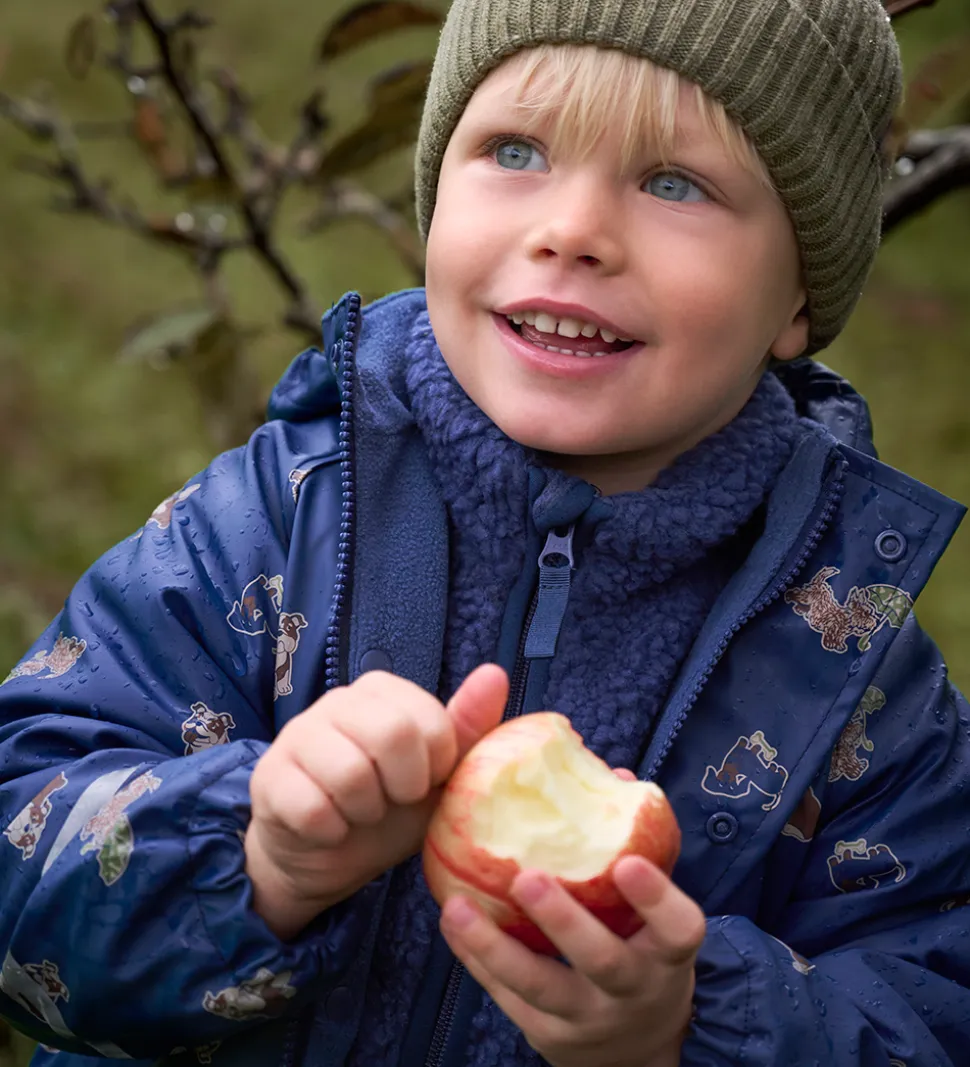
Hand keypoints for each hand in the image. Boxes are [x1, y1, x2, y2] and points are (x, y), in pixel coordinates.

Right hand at [246, 663, 507, 938]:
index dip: (436, 766)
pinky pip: (312, 808)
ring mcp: (297, 735)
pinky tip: (328, 828)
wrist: (327, 857)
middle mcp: (336, 700)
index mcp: (381, 691)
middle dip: (403, 785)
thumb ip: (468, 727)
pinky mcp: (268, 777)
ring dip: (366, 812)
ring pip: (350, 773)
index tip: (425, 782)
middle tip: (393, 800)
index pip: (430, 720)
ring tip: (360, 813)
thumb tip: (495, 673)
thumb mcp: (438, 775)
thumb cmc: (390, 808)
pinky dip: (331, 832)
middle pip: (392, 735)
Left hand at [439, 831, 704, 1066]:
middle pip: (601, 959)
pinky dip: (477, 959)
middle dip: (563, 921)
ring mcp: (588, 1016)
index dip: (656, 898)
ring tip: (458, 908)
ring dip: (495, 946)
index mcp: (667, 953)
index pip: (678, 928)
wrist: (637, 1044)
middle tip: (526, 877)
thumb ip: (638, 845)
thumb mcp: (657, 912)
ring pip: (540, 985)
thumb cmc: (643, 945)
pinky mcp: (547, 1033)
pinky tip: (452, 923)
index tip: (628, 861)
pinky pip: (507, 997)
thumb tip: (611, 773)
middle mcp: (632, 988)